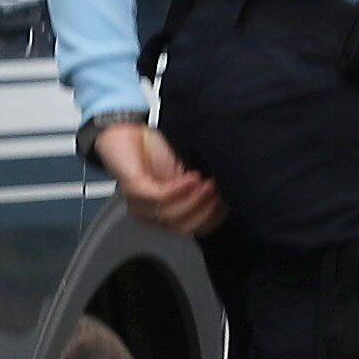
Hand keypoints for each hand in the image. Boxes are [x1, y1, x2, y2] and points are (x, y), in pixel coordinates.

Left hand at [91, 115, 227, 236]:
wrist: (127, 130)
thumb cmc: (157, 150)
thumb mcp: (187, 170)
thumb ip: (202, 186)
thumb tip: (230, 195)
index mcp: (165, 213)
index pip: (193, 228)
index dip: (213, 219)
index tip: (229, 203)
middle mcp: (151, 214)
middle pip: (183, 227)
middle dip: (206, 210)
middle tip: (220, 191)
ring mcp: (139, 204)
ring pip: (170, 215)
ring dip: (195, 199)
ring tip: (209, 182)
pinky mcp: (133, 188)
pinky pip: (159, 197)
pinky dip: (179, 189)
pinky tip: (193, 177)